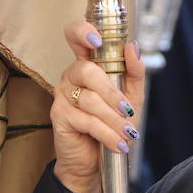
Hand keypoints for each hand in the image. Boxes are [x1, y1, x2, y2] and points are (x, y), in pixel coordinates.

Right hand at [50, 20, 145, 192]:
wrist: (95, 160)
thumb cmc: (112, 124)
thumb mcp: (131, 97)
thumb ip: (134, 72)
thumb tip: (132, 47)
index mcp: (87, 63)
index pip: (75, 36)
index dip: (82, 32)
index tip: (97, 40)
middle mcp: (71, 74)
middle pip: (87, 71)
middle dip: (113, 94)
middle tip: (128, 111)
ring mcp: (62, 94)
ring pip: (90, 100)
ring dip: (114, 120)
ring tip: (128, 134)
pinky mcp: (58, 115)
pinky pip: (86, 120)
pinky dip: (107, 133)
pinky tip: (118, 144)